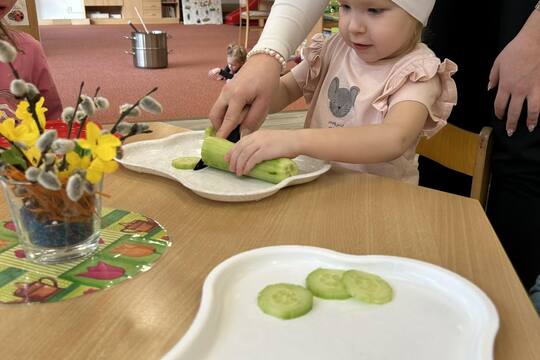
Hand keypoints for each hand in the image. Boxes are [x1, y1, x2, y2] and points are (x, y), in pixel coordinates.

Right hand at [209, 54, 281, 138]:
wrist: (264, 61)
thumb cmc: (267, 80)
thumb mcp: (264, 102)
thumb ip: (253, 119)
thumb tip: (243, 135)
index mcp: (237, 96)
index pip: (228, 120)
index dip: (224, 134)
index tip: (220, 145)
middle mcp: (226, 93)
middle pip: (215, 116)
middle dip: (219, 128)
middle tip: (227, 138)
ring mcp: (224, 90)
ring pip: (216, 111)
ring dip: (221, 121)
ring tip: (233, 129)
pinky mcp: (226, 89)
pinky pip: (220, 105)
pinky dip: (224, 114)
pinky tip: (235, 118)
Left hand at [224, 129, 299, 175]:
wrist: (298, 140)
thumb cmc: (287, 142)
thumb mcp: (270, 140)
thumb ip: (261, 145)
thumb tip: (253, 156)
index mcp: (257, 134)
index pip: (240, 142)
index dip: (231, 152)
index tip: (227, 159)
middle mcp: (257, 137)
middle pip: (239, 149)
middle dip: (233, 160)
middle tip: (231, 169)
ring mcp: (261, 143)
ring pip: (243, 154)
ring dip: (238, 165)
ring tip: (238, 173)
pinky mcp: (266, 150)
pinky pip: (252, 159)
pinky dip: (247, 166)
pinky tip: (246, 171)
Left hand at [488, 15, 539, 134]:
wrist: (534, 42)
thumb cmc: (515, 50)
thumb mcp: (498, 62)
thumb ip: (493, 77)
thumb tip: (490, 88)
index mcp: (505, 85)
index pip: (500, 105)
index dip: (499, 113)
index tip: (499, 117)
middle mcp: (518, 90)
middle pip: (514, 112)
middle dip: (511, 123)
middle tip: (510, 131)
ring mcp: (533, 88)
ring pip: (532, 110)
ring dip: (530, 121)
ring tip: (529, 128)